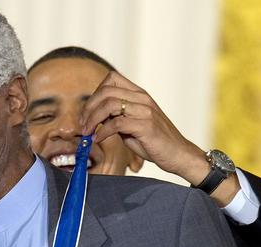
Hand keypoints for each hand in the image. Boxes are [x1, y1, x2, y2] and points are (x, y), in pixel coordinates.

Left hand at [79, 71, 239, 205]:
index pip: (112, 79)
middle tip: (82, 125)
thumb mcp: (132, 125)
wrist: (178, 154)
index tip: (87, 112)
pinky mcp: (146, 125)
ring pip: (110, 105)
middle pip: (106, 91)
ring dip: (92, 119)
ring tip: (87, 132)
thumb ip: (115, 117)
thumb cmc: (154, 142)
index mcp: (139, 94)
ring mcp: (145, 110)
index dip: (95, 93)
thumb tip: (92, 119)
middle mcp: (142, 98)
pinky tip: (98, 139)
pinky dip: (103, 131)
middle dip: (89, 107)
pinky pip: (117, 123)